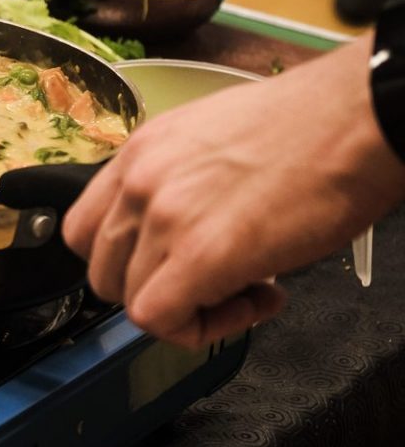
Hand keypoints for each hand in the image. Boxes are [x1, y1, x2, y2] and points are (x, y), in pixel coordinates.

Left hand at [62, 37, 404, 348]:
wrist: (361, 118)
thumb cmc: (311, 128)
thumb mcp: (214, 142)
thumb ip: (180, 187)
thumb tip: (185, 232)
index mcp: (139, 153)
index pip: (86, 231)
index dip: (125, 263)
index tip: (168, 266)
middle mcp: (138, 183)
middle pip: (103, 273)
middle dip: (156, 290)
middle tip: (213, 283)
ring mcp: (162, 218)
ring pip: (132, 301)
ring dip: (189, 310)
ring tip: (249, 288)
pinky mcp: (198, 255)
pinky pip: (160, 319)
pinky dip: (201, 328)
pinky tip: (257, 300)